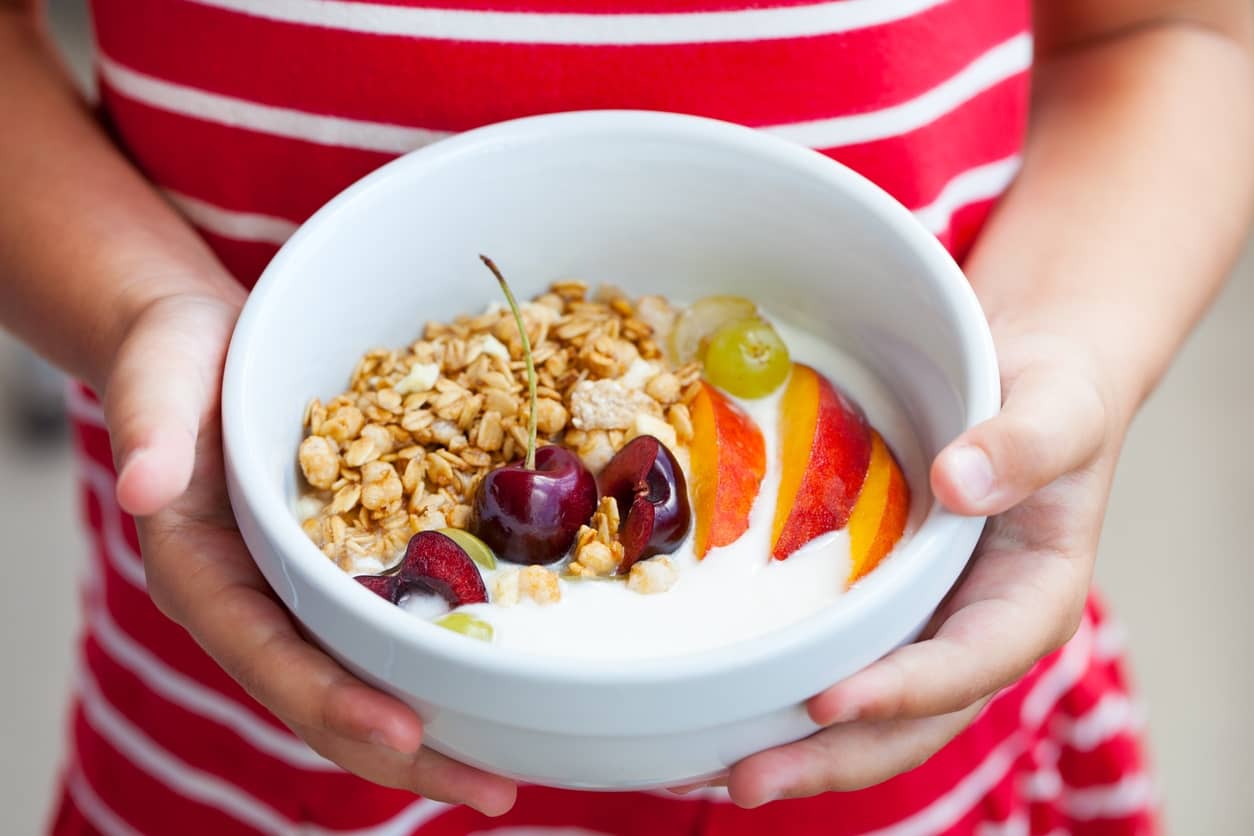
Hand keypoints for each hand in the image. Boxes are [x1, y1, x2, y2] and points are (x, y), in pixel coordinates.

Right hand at [105, 292, 517, 814]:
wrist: (207, 348)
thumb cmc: (176, 361)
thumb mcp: (158, 378)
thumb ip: (150, 428)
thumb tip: (144, 488)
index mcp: (204, 575)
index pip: (270, 657)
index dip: (334, 702)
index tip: (405, 733)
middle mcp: (257, 603)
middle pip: (329, 697)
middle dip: (407, 753)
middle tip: (495, 789)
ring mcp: (303, 594)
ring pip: (368, 678)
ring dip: (438, 726)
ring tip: (514, 765)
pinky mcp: (344, 570)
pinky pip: (393, 627)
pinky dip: (439, 660)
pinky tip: (501, 677)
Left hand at [718, 333, 1122, 805]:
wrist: (1030, 370)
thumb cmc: (1056, 390)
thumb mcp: (1062, 404)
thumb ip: (1026, 445)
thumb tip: (960, 485)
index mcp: (1032, 601)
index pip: (970, 665)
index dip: (904, 692)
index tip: (830, 701)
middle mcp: (974, 631)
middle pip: (909, 721)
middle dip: (831, 757)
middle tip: (747, 781)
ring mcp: (922, 624)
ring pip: (863, 709)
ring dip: (793, 747)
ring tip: (711, 771)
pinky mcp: (876, 602)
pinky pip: (830, 656)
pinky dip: (777, 689)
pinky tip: (714, 710)